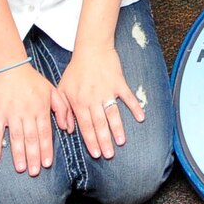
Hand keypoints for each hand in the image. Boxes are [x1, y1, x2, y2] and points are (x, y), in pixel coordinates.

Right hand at [0, 59, 61, 175]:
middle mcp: (27, 113)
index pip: (45, 133)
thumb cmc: (32, 80)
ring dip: (18, 154)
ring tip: (21, 168)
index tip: (47, 164)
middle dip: (34, 156)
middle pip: (31, 138)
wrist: (10, 66)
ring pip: (16, 137)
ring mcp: (12, 114)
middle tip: (35, 172)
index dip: (46, 149)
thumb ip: (62, 109)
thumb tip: (66, 128)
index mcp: (41, 109)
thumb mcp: (52, 90)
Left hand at [58, 42, 145, 160]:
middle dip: (104, 141)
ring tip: (121, 142)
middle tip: (109, 155)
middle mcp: (93, 99)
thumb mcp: (63, 88)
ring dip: (117, 128)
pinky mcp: (119, 83)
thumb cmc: (76, 69)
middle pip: (99, 124)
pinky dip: (135, 107)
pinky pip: (128, 97)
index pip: (85, 126)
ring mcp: (107, 91)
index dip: (90, 141)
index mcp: (79, 102)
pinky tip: (141, 118)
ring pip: (113, 114)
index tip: (96, 154)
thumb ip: (63, 110)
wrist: (91, 48)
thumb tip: (67, 129)